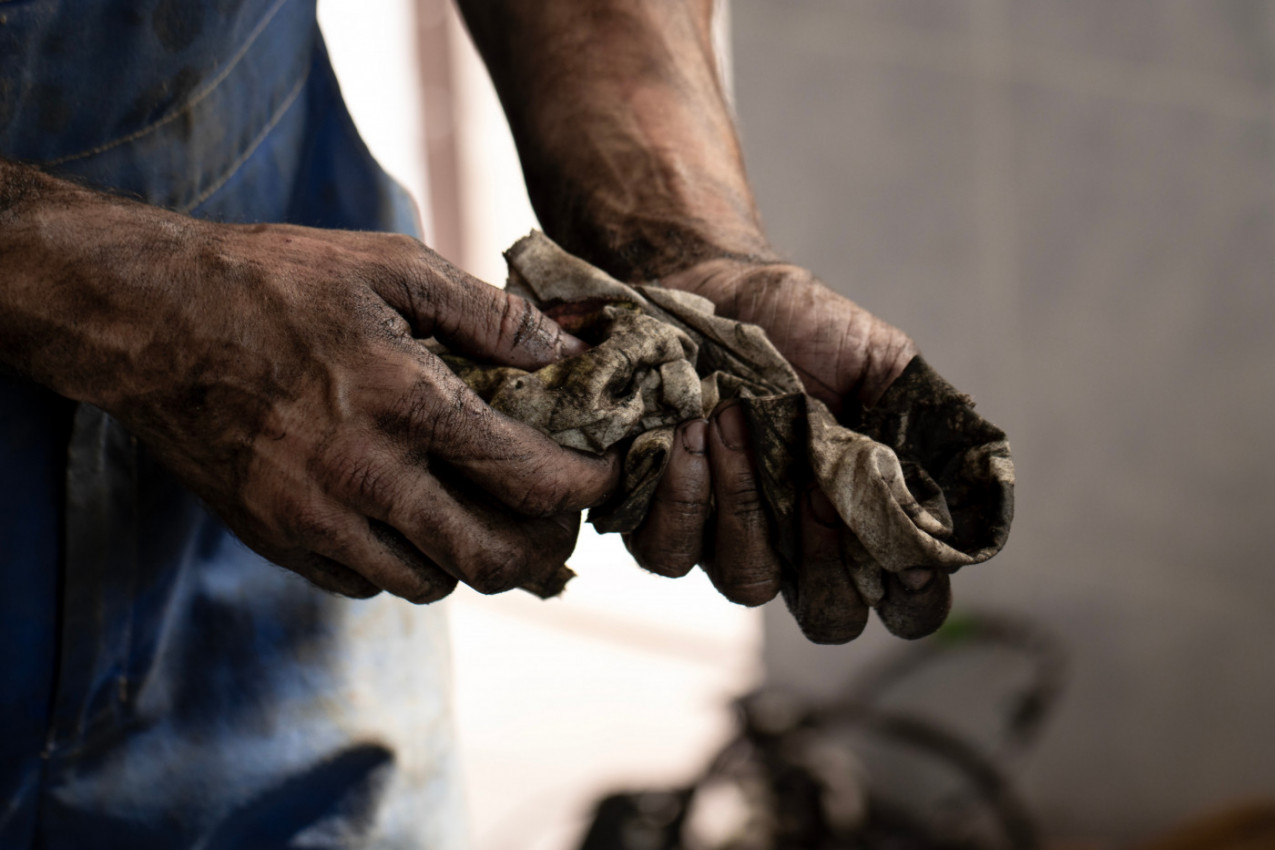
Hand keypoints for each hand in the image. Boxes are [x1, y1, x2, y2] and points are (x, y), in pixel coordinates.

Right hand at [2, 179, 616, 601]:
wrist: (152, 322)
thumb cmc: (276, 283)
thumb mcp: (391, 267)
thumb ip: (489, 313)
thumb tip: (566, 348)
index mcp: (407, 403)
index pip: (530, 477)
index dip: (587, 486)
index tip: (605, 474)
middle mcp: (365, 477)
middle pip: (491, 558)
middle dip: (543, 546)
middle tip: (556, 516)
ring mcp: (316, 519)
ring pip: (432, 582)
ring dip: (473, 558)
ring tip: (484, 514)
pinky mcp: (278, 540)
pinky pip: (367, 583)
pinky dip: (405, 562)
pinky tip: (409, 516)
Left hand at [626, 260, 947, 642]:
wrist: (716, 293)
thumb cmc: (806, 330)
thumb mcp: (882, 363)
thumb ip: (928, 422)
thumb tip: (986, 482)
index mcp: (862, 520)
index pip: (907, 604)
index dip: (914, 598)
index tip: (909, 557)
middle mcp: (800, 547)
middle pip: (829, 619)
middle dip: (826, 560)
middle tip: (815, 486)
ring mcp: (729, 542)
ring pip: (747, 584)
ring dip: (746, 507)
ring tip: (734, 424)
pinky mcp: (664, 522)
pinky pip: (669, 552)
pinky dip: (682, 495)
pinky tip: (689, 434)